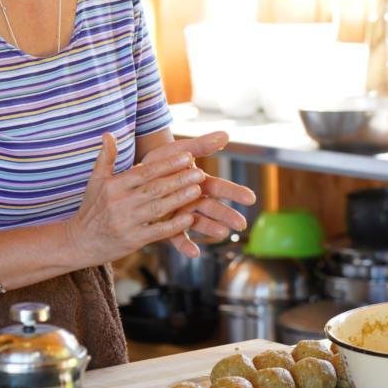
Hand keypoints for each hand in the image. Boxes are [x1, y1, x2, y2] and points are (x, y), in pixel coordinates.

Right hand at [67, 133, 205, 264]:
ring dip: (180, 199)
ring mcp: (127, 223)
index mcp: (114, 186)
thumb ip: (106, 158)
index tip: (187, 156)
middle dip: (179, 179)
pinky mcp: (133, 241)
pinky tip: (189, 218)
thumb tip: (109, 134)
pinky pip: (157, 232)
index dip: (167, 164)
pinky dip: (174, 225)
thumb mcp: (95, 181)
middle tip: (199, 172)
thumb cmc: (92, 208)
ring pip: (158, 208)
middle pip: (155, 189)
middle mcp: (120, 203)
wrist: (80, 242)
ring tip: (198, 190)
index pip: (144, 172)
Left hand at [144, 132, 256, 257]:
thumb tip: (226, 134)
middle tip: (242, 224)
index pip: (220, 187)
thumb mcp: (180, 150)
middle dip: (227, 215)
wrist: (137, 175)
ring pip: (199, 223)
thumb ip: (202, 145)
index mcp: (198, 183)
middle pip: (213, 208)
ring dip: (211, 229)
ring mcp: (181, 214)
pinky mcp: (166, 226)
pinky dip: (185, 245)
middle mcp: (192, 200)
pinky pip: (177, 237)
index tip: (251, 197)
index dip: (235, 192)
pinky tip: (194, 253)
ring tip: (223, 234)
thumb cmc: (162, 161)